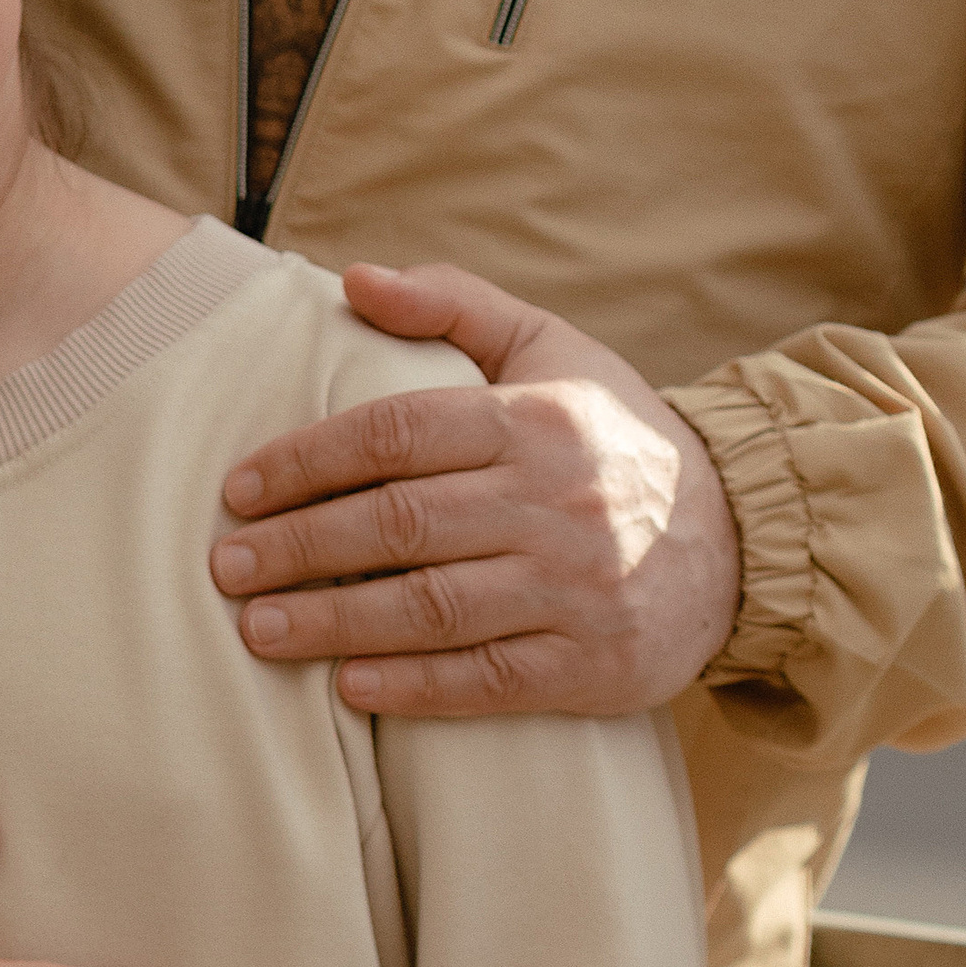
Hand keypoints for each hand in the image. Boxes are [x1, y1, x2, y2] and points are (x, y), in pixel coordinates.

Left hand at [209, 262, 742, 717]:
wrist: (740, 535)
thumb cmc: (611, 431)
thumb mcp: (547, 346)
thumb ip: (450, 306)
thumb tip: (353, 279)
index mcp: (533, 418)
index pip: (395, 432)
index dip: (307, 460)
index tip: (239, 489)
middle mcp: (555, 502)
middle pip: (400, 522)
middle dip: (300, 546)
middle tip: (224, 565)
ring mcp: (577, 589)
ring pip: (434, 607)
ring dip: (335, 621)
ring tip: (257, 629)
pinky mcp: (595, 665)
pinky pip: (490, 679)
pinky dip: (415, 687)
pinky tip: (347, 686)